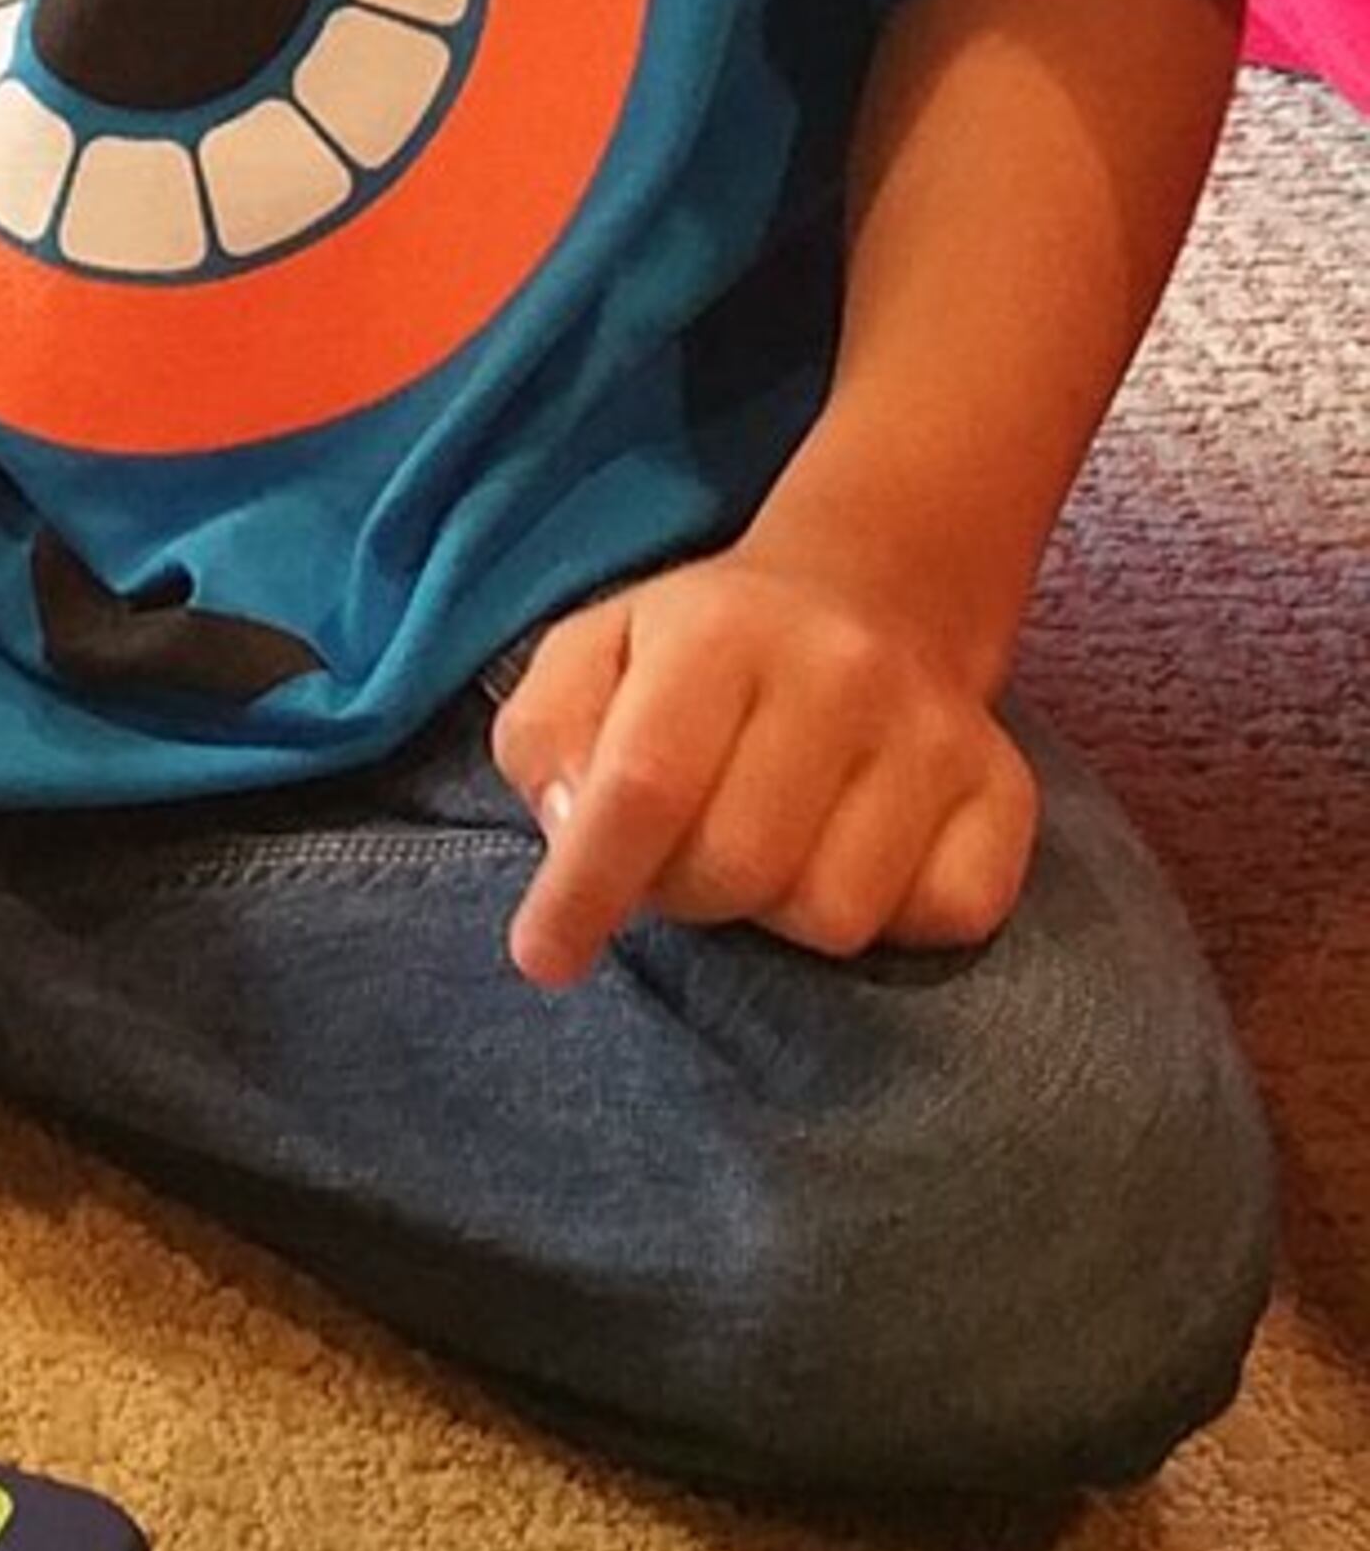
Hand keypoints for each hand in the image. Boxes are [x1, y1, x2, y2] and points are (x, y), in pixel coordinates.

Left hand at [494, 544, 1035, 989]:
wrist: (872, 594)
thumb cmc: (701, 654)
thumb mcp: (590, 656)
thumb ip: (549, 740)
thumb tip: (575, 830)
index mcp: (716, 633)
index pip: (644, 785)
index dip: (586, 888)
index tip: (544, 957)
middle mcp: (838, 671)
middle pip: (738, 867)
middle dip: (686, 893)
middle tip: (684, 855)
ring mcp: (933, 732)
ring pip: (836, 914)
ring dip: (781, 912)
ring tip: (771, 848)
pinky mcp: (1005, 791)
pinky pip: (943, 919)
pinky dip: (890, 921)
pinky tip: (854, 857)